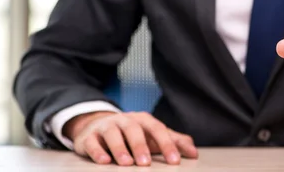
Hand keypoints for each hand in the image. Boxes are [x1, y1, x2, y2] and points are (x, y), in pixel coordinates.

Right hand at [64, 111, 197, 165]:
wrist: (97, 125)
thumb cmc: (132, 134)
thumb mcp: (153, 136)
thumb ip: (174, 141)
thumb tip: (194, 152)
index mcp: (143, 120)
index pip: (157, 129)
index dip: (167, 144)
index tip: (175, 161)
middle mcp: (125, 120)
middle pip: (134, 129)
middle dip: (141, 146)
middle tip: (146, 164)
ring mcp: (106, 127)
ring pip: (112, 134)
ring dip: (119, 149)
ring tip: (126, 163)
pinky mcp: (89, 137)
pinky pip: (92, 142)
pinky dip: (98, 151)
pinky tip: (104, 161)